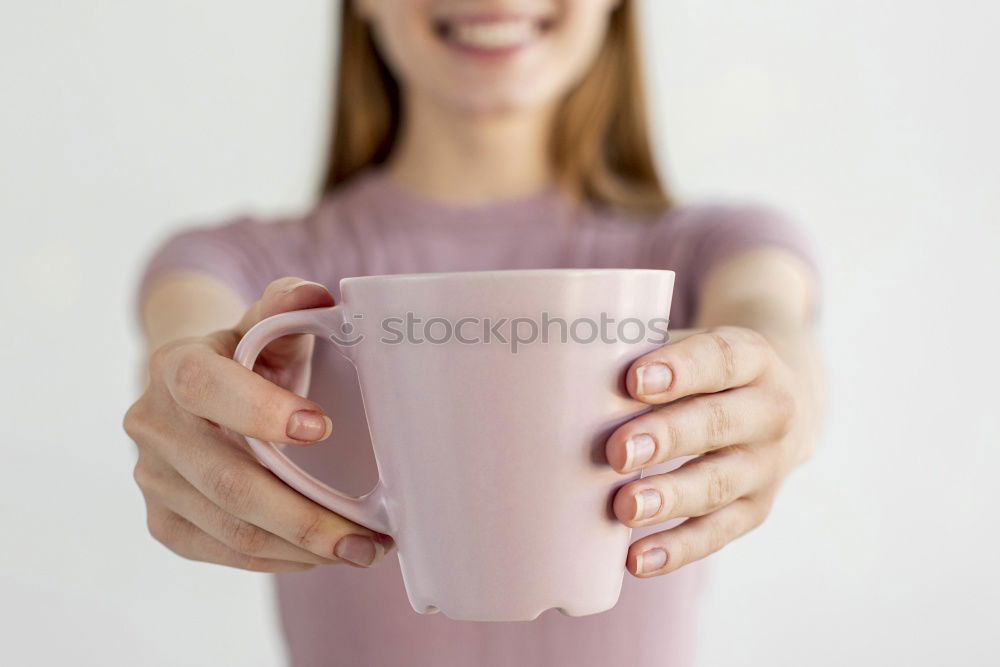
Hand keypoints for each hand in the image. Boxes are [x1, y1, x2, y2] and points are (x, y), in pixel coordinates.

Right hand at [124, 277, 394, 571]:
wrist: (197, 390)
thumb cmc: (248, 354)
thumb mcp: (267, 323)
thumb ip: (288, 306)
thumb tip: (316, 293)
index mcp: (176, 364)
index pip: (207, 388)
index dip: (261, 411)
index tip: (322, 428)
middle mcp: (153, 424)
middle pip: (230, 482)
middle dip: (306, 516)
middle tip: (369, 537)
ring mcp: (153, 478)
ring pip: (232, 529)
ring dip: (304, 548)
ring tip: (363, 551)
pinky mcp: (164, 520)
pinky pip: (224, 552)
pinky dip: (279, 560)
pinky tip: (321, 556)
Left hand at [605, 326, 812, 576]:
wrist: (788, 403)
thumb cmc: (710, 373)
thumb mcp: (695, 349)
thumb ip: (646, 358)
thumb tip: (570, 376)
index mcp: (755, 359)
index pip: (721, 360)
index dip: (681, 370)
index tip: (634, 381)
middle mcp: (771, 412)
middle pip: (718, 424)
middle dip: (667, 438)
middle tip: (618, 450)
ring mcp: (767, 467)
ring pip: (718, 484)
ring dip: (670, 498)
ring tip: (625, 507)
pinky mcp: (756, 510)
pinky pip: (716, 534)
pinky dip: (676, 549)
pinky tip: (636, 558)